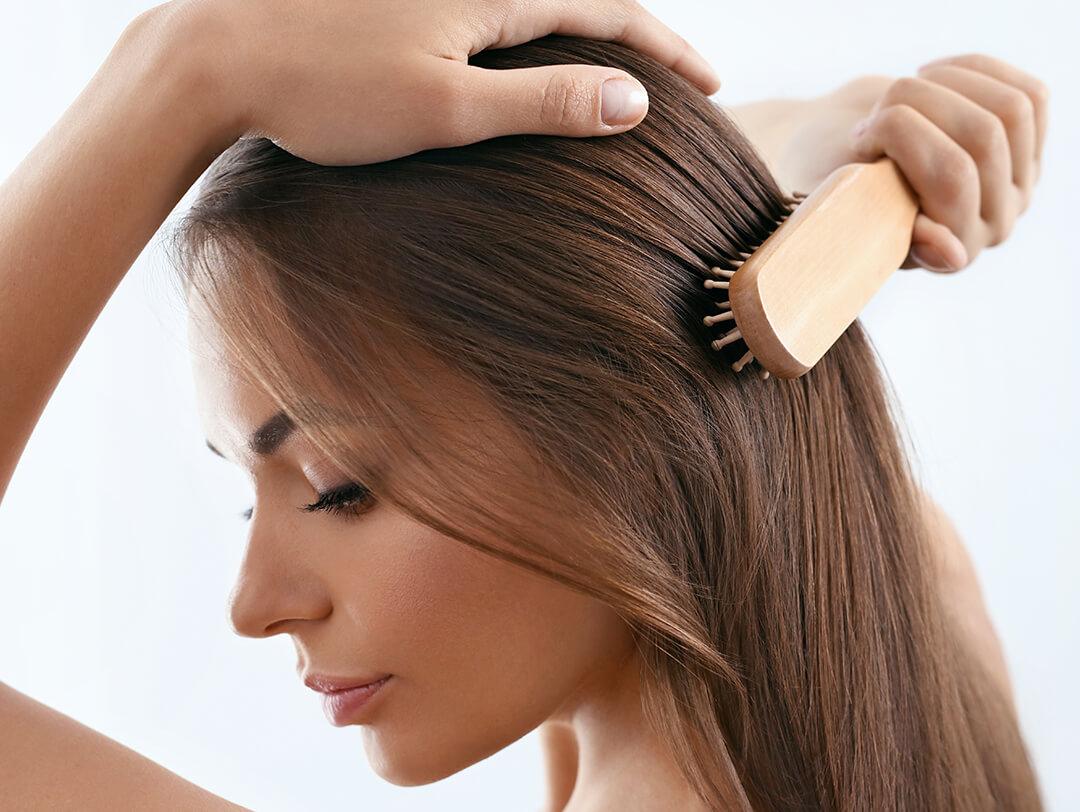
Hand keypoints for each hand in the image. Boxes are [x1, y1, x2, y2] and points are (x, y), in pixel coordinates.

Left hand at [174, 0, 720, 165]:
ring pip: (538, 2)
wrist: (219, 58)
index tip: (712, 84)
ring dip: (589, 31)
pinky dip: (534, 35)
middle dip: (636, 36)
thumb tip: (634, 100)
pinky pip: (495, 12)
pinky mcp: (406, 2)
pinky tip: (534, 58)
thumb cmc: (327, 88)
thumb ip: (544, 101)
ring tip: (621, 70)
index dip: (667, 48)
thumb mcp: (448, 108)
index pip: (610, 10)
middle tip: (678, 77)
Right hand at [846, 54, 1048, 272]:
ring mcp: (1019, 184)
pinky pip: (1029, 93)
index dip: (900, 134)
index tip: (857, 138)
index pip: (950, 176)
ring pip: (1009, 109)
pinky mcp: (1030, 145)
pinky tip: (932, 76)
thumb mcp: (843, 208)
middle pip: (982, 136)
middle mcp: (994, 224)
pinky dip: (974, 70)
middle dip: (915, 102)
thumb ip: (888, 229)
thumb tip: (953, 254)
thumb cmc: (833, 190)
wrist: (837, 163)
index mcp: (951, 253)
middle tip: (871, 114)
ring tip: (901, 93)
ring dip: (944, 83)